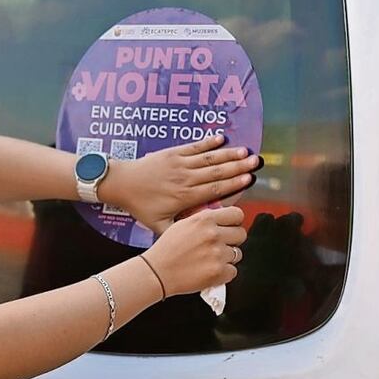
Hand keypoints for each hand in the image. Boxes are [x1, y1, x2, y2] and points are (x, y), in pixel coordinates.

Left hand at [98, 134, 260, 233]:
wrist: (121, 183)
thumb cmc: (140, 206)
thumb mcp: (158, 226)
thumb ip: (178, 232)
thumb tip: (198, 240)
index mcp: (185, 197)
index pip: (215, 189)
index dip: (235, 184)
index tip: (250, 179)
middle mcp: (185, 178)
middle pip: (217, 171)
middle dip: (238, 167)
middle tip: (256, 162)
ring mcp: (179, 163)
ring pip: (208, 158)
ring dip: (228, 154)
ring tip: (246, 151)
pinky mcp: (172, 153)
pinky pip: (193, 147)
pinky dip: (208, 142)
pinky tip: (221, 139)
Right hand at [140, 206, 246, 296]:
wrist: (157, 272)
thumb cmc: (166, 249)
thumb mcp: (183, 224)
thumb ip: (204, 220)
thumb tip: (222, 220)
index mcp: (204, 219)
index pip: (237, 214)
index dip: (234, 222)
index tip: (230, 227)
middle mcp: (213, 234)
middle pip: (241, 234)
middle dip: (233, 240)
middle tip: (221, 245)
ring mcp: (217, 253)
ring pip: (237, 254)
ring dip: (227, 258)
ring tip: (210, 260)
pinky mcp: (219, 272)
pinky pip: (233, 271)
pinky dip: (223, 273)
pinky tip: (209, 270)